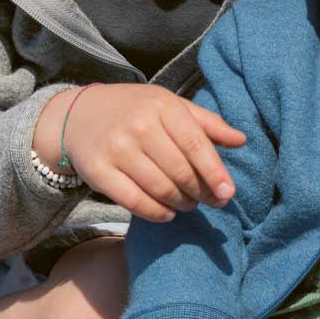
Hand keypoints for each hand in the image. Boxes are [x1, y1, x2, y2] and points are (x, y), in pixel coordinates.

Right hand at [36, 84, 244, 221]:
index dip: (215, 172)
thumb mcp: (168, 105)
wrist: (78, 115)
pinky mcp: (98, 171)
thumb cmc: (133, 110)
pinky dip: (156, 213)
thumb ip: (206, 123)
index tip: (229, 193)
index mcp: (161, 105)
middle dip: (201, 192)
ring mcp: (116, 149)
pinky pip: (134, 201)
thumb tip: (242, 140)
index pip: (195, 144)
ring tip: (188, 204)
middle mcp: (138, 126)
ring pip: (160, 189)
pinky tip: (167, 212)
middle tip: (210, 201)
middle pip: (180, 171)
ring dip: (181, 203)